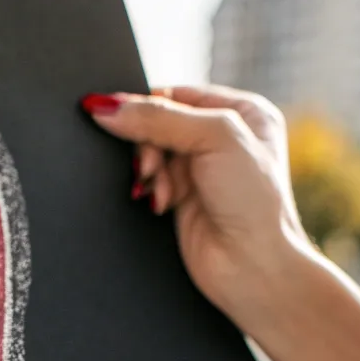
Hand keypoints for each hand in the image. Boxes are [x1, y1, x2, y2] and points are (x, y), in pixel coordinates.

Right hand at [81, 85, 316, 336]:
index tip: (120, 116)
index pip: (177, 93)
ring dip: (148, 170)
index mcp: (242, 112)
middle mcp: (223, 139)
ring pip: (151, 154)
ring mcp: (202, 172)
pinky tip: (161, 204)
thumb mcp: (214, 138)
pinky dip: (149, 190)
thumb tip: (105, 107)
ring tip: (161, 190)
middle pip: (159, 123)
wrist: (253, 266)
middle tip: (151, 166)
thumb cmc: (253, 202)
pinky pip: (150, 183)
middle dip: (148, 144)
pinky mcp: (183, 201)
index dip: (148, 105)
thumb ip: (158, 117)